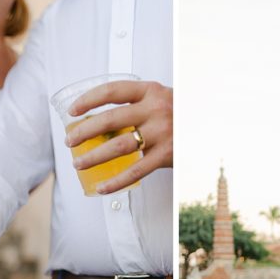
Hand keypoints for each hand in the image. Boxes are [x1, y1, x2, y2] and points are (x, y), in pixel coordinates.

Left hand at [64, 80, 172, 194]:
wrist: (209, 127)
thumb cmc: (177, 114)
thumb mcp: (160, 99)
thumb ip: (136, 104)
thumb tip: (97, 120)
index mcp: (151, 90)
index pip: (112, 91)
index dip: (87, 99)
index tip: (72, 111)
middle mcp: (156, 109)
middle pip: (110, 120)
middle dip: (84, 132)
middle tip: (70, 142)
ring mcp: (162, 133)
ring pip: (118, 146)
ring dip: (93, 157)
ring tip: (78, 164)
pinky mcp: (167, 155)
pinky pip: (135, 171)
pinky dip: (115, 182)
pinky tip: (101, 188)